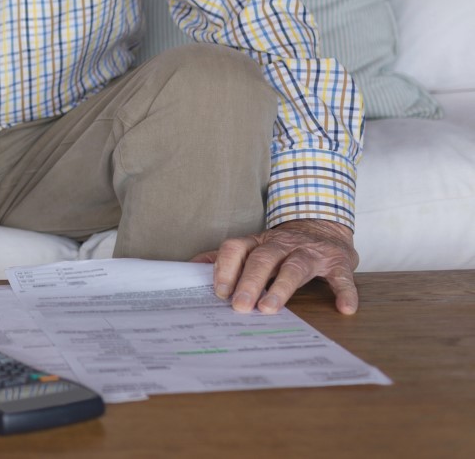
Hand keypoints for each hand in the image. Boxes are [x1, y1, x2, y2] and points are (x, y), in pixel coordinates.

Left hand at [193, 219, 359, 314]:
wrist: (325, 228)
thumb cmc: (283, 246)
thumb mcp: (254, 246)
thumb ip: (226, 257)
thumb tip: (191, 266)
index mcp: (259, 242)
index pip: (236, 248)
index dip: (226, 267)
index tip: (218, 291)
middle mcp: (283, 245)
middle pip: (262, 259)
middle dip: (249, 282)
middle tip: (239, 306)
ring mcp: (311, 252)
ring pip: (294, 267)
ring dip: (282, 288)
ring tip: (270, 308)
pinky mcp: (337, 263)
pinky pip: (341, 277)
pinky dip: (345, 292)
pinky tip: (344, 308)